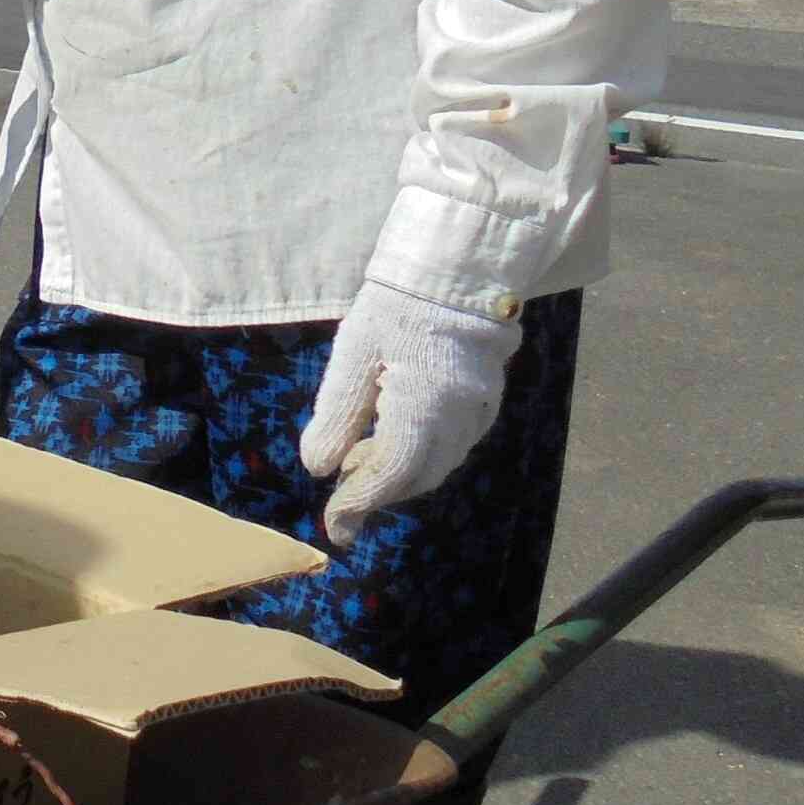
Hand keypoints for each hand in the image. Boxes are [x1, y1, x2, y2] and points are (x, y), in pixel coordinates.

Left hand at [299, 284, 521, 541]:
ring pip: (435, 467)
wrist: (453, 276)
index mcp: (425, 405)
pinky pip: (450, 448)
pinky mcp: (485, 404)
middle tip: (339, 490)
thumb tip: (318, 468)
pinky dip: (417, 455)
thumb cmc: (396, 309)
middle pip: (416, 478)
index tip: (334, 528)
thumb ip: (336, 415)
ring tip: (356, 455)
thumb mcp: (353, 356)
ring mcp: (479, 413)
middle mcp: (461, 418)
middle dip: (376, 492)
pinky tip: (387, 435)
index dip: (358, 504)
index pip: (390, 473)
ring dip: (395, 475)